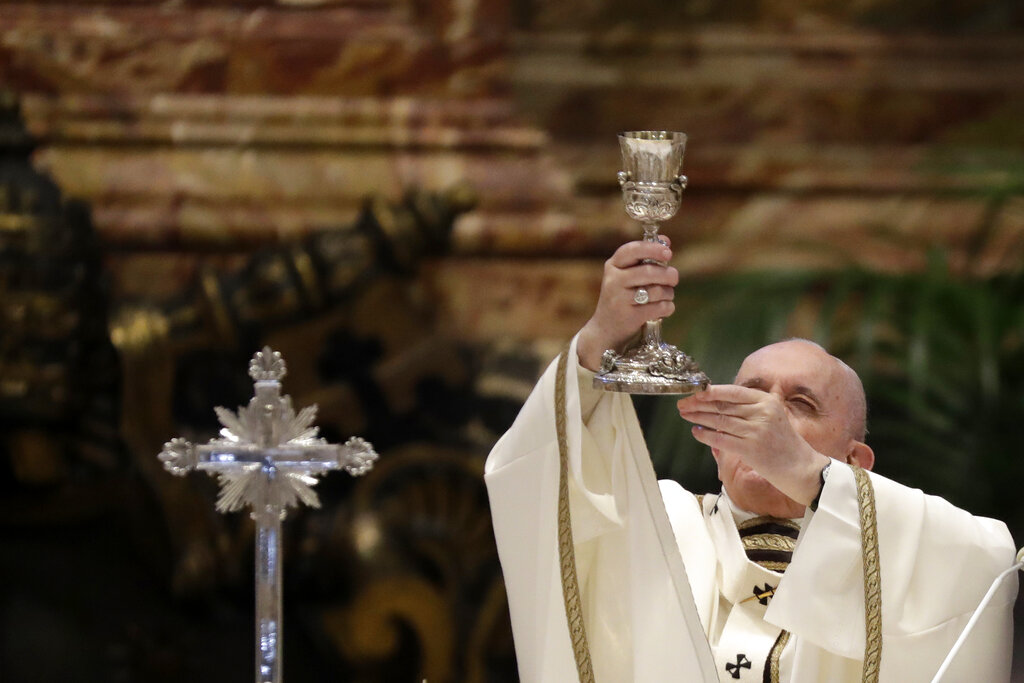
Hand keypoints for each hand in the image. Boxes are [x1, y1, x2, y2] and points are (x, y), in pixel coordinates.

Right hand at [577, 239, 678, 370]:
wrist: (605, 329)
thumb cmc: (621, 297)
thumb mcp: (625, 276)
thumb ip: (644, 259)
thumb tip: (666, 241)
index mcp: (612, 266)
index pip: (632, 250)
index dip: (652, 249)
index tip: (668, 253)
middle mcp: (613, 281)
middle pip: (649, 271)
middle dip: (668, 275)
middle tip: (674, 278)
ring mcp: (620, 299)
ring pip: (657, 290)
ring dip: (669, 293)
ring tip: (666, 296)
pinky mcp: (629, 317)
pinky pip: (659, 307)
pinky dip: (667, 307)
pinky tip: (664, 308)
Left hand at [676, 385, 829, 505]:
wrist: (801, 467)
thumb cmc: (782, 442)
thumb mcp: (771, 416)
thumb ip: (748, 408)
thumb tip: (716, 402)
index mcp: (767, 401)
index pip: (733, 391)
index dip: (711, 391)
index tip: (694, 391)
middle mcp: (762, 413)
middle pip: (723, 405)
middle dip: (699, 404)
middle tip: (683, 403)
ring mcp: (757, 431)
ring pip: (719, 421)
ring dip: (699, 417)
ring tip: (685, 415)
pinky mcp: (751, 449)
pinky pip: (721, 439)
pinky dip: (706, 435)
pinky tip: (696, 432)